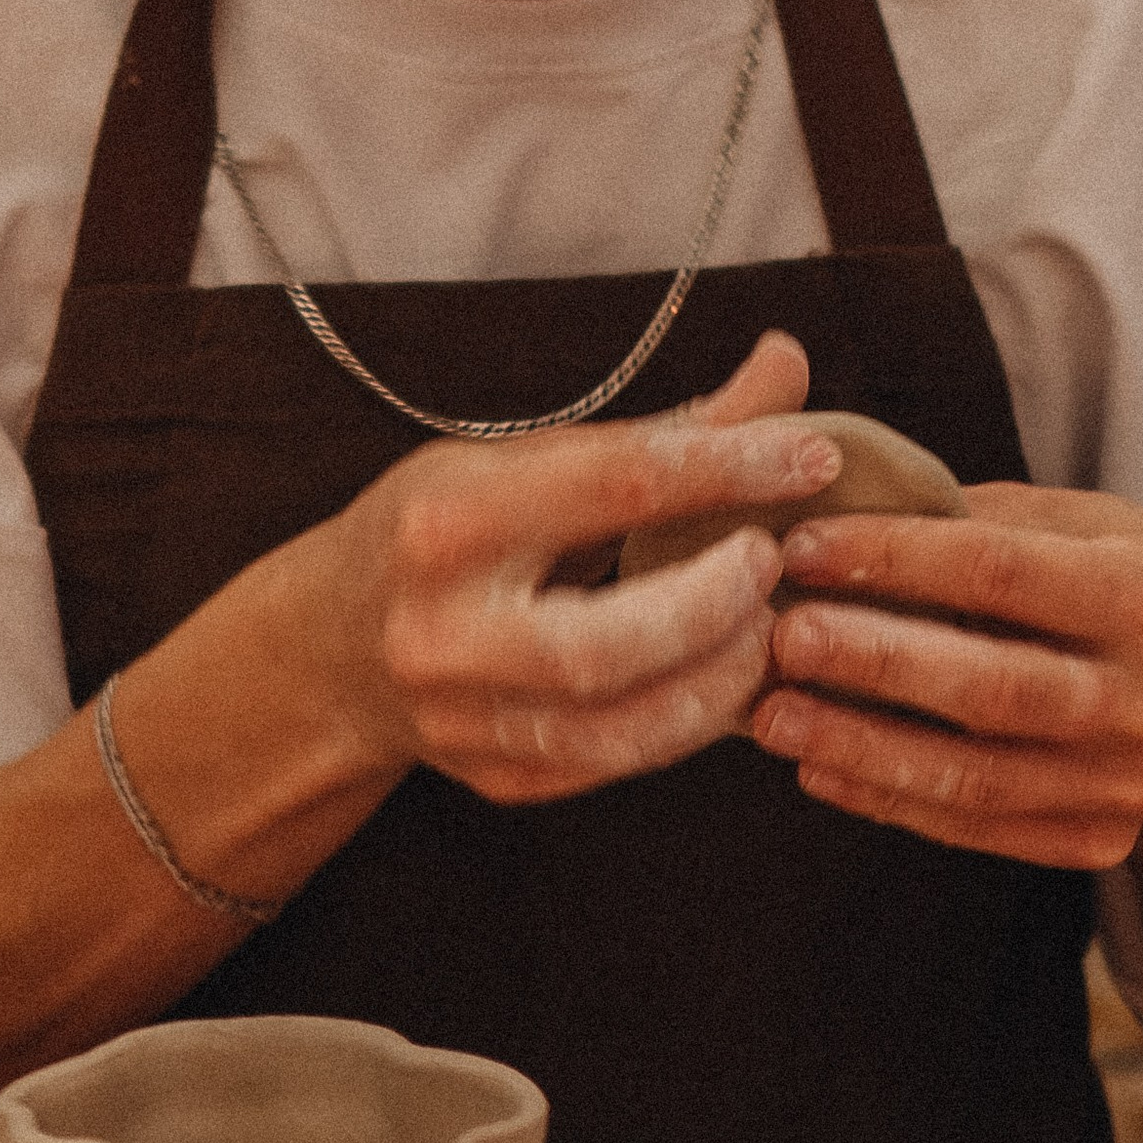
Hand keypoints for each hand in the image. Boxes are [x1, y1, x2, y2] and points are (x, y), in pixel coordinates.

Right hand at [344, 332, 837, 805]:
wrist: (332, 644)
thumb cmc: (439, 527)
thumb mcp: (525, 457)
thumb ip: (666, 426)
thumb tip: (788, 363)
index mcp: (450, 520)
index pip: (617, 484)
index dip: (732, 467)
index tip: (811, 456)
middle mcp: (444, 630)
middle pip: (609, 641)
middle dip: (717, 602)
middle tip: (772, 560)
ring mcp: (463, 720)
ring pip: (621, 726)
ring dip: (720, 676)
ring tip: (765, 625)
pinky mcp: (496, 778)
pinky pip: (617, 764)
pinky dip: (689, 723)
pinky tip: (726, 678)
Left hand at [747, 483, 1142, 867]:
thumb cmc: (1099, 572)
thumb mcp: (1066, 519)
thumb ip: (967, 516)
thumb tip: (827, 499)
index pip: (1002, 571)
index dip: (893, 557)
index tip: (802, 547)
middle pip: (993, 687)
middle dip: (875, 661)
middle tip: (781, 638)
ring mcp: (1133, 783)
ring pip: (978, 776)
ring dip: (863, 747)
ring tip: (774, 717)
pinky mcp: (1104, 842)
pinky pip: (977, 827)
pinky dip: (889, 800)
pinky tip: (818, 771)